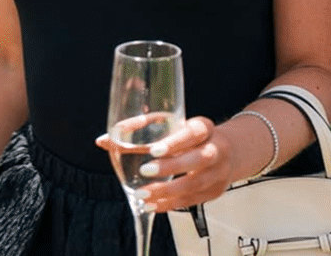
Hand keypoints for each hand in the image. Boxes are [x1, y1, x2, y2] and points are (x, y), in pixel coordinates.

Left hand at [96, 116, 233, 211]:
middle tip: (145, 171)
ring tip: (143, 194)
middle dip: (171, 167)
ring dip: (167, 190)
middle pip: (199, 158)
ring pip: (195, 183)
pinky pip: (192, 200)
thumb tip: (103, 140)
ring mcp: (218, 172)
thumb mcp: (173, 126)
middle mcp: (216, 149)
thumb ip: (139, 131)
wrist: (227, 151)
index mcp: (205, 128)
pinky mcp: (215, 191)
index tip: (153, 150)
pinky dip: (171, 204)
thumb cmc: (191, 138)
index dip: (175, 141)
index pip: (193, 132)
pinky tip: (153, 204)